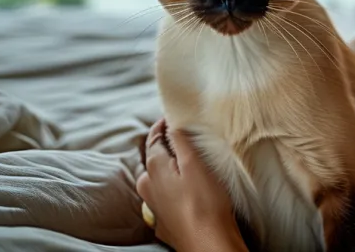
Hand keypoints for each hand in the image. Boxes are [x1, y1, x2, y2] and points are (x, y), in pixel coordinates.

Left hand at [137, 119, 244, 251]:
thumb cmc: (204, 203)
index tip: (173, 116)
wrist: (207, 243)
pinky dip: (173, 188)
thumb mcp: (195, 163)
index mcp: (154, 168)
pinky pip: (165, 197)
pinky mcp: (164, 221)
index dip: (163, 125)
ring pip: (158, 179)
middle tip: (183, 137)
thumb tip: (172, 124)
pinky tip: (187, 191)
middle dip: (166, 147)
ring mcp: (154, 206)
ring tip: (187, 163)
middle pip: (154, 158)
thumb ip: (181, 141)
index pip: (153, 138)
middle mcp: (148, 186)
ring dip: (169, 169)